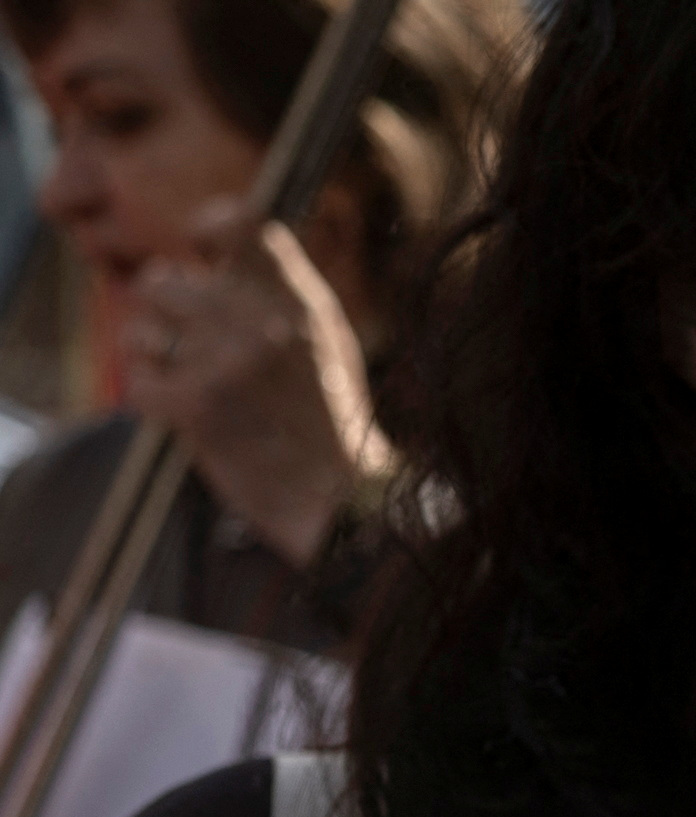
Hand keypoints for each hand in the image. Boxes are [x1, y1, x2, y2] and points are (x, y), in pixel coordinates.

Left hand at [117, 202, 388, 569]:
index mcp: (297, 301)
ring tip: (189, 378)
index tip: (203, 249)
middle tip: (188, 337)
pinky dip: (154, 398)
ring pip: (140, 329)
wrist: (340, 500)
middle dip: (166, 310)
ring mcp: (223, 364)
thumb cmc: (329, 419)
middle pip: (161, 280)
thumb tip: (212, 243)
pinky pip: (139, 380)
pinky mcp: (195, 408)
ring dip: (154, 355)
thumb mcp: (326, 340)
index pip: (238, 222)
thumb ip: (279, 288)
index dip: (207, 228)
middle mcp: (258, 322)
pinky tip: (184, 411)